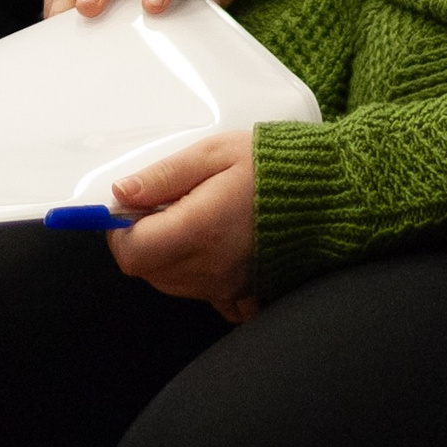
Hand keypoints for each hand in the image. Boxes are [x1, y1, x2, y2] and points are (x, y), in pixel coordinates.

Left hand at [108, 131, 259, 321]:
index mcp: (199, 229)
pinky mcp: (241, 293)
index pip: (131, 250)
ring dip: (165, 253)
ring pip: (167, 280)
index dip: (118, 229)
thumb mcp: (213, 154)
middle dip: (142, 237)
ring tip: (193, 217)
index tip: (130, 206)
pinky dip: (192, 271)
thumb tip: (121, 193)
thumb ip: (163, 176)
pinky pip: (197, 291)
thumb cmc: (271, 167)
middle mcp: (210, 267)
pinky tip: (208, 244)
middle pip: (145, 268)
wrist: (327, 192)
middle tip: (167, 204)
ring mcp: (226, 285)